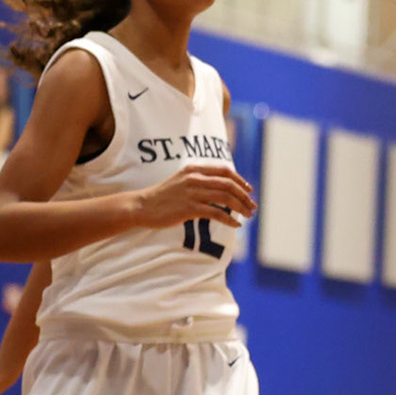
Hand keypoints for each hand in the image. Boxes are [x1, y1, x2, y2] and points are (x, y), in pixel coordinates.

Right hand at [134, 163, 255, 228]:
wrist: (142, 206)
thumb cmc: (164, 196)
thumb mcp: (182, 181)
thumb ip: (200, 180)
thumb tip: (222, 187)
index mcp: (194, 169)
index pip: (225, 171)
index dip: (240, 180)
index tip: (249, 190)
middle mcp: (195, 178)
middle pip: (228, 184)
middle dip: (244, 195)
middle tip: (253, 206)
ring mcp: (192, 192)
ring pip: (225, 197)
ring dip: (240, 207)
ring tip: (248, 215)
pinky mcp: (188, 208)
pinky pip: (215, 212)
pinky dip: (229, 219)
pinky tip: (235, 224)